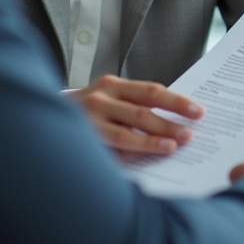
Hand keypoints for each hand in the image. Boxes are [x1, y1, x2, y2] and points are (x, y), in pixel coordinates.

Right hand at [69, 75, 202, 155]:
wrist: (45, 116)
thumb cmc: (87, 113)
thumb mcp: (110, 101)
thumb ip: (134, 108)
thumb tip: (173, 124)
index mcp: (113, 85)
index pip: (151, 91)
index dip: (176, 102)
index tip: (198, 112)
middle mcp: (101, 97)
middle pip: (143, 110)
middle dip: (169, 124)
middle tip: (189, 135)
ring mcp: (89, 118)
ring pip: (127, 131)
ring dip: (152, 140)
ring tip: (172, 147)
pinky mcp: (82, 137)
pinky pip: (110, 147)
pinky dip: (130, 153)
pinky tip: (144, 158)